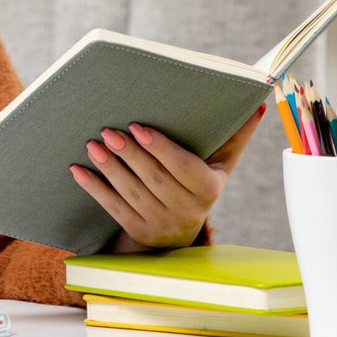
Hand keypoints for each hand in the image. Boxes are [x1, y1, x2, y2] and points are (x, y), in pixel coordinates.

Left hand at [69, 104, 265, 251]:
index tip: (138, 127)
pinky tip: (78, 170)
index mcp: (208, 190)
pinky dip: (94, 189)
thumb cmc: (199, 183)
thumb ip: (236, 135)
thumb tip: (258, 104)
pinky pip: (113, 209)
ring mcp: (161, 225)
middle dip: (129, 154)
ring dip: (109, 168)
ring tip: (92, 144)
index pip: (184, 168)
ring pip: (132, 194)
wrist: (180, 232)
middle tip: (108, 130)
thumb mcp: (220, 163)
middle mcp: (187, 211)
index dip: (160, 149)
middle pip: (154, 180)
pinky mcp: (138, 232)